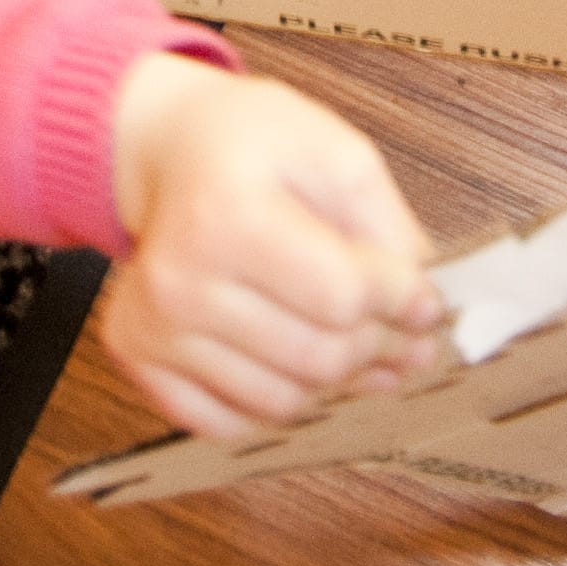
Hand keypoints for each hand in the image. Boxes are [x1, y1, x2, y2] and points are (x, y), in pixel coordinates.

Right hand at [99, 54, 439, 436]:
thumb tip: (421, 304)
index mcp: (225, 213)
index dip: (402, 304)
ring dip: (336, 383)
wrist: (168, 150)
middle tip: (409, 339)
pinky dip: (276, 403)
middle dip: (381, 349)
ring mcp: (152, 326)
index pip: (341, 295)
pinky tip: (296, 363)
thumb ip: (387, 223)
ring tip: (361, 350)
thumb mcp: (332, 147)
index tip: (428, 302)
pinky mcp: (138, 358)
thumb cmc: (249, 143)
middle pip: (319, 357)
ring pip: (283, 402)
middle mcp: (178, 279)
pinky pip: (230, 422)